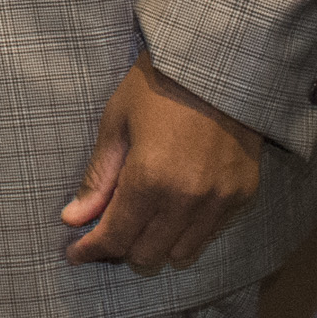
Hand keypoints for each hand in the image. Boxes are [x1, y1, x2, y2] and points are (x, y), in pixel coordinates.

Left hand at [57, 53, 263, 272]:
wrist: (216, 64)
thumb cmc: (156, 87)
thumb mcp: (115, 125)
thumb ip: (98, 178)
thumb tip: (73, 219)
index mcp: (149, 179)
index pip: (115, 237)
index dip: (90, 250)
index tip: (75, 253)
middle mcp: (187, 199)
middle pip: (147, 253)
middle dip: (120, 248)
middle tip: (105, 231)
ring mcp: (220, 200)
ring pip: (181, 252)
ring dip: (156, 245)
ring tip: (140, 223)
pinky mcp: (243, 195)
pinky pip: (210, 233)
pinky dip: (187, 231)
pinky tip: (173, 208)